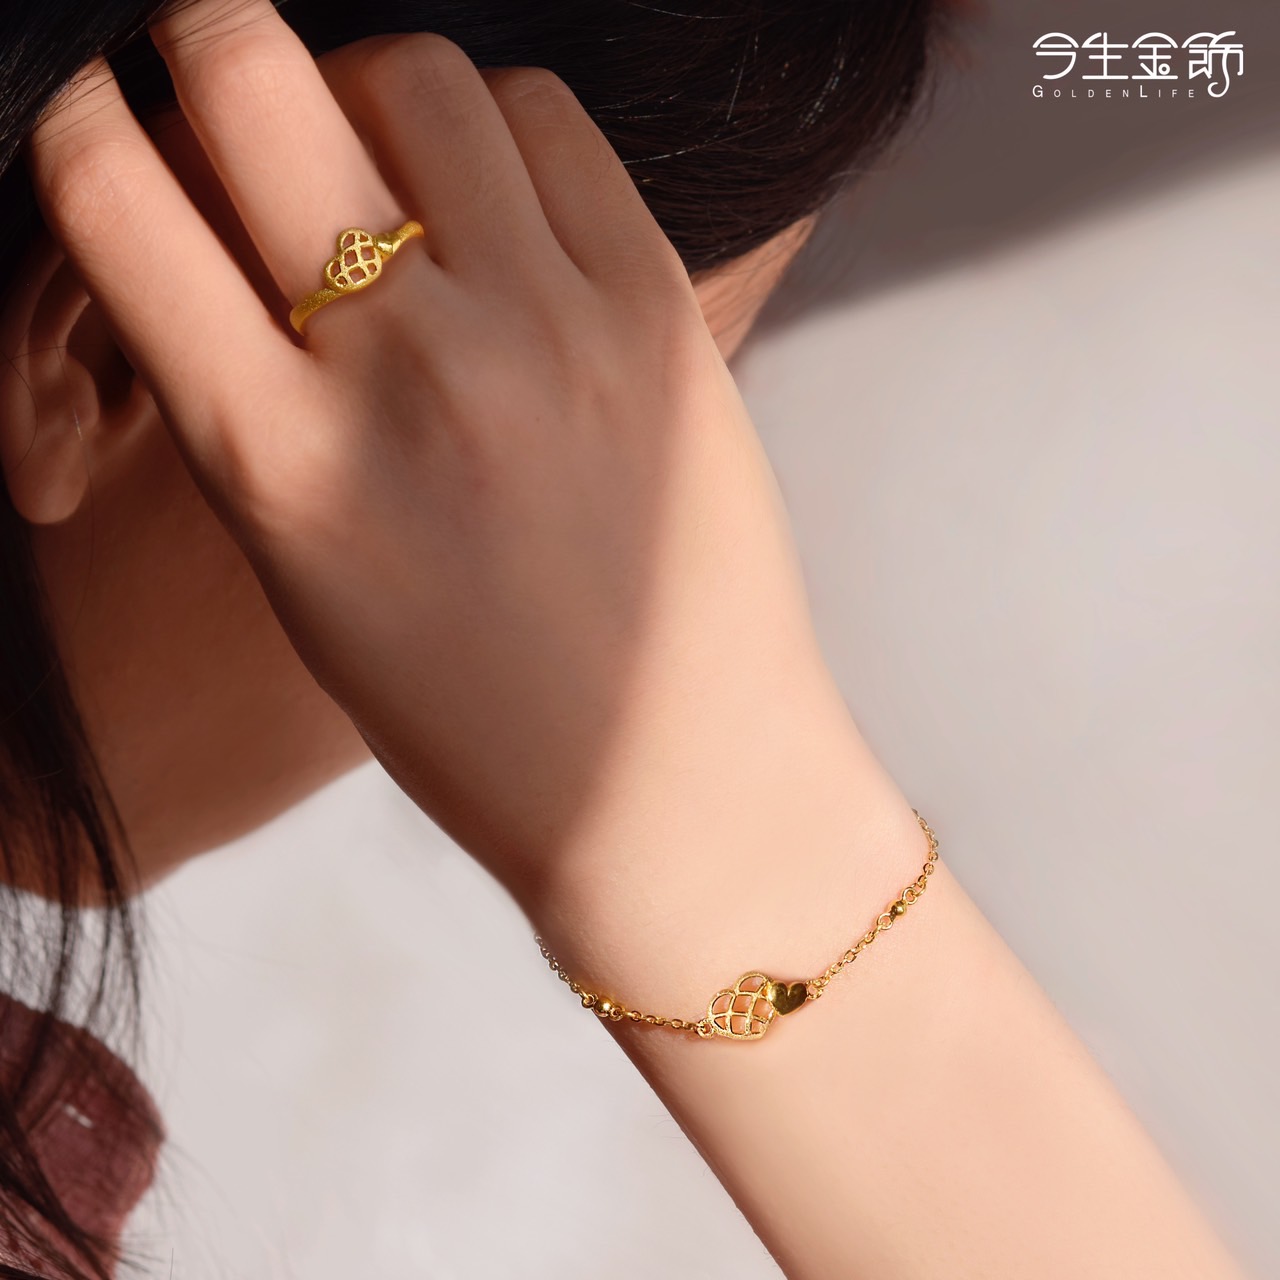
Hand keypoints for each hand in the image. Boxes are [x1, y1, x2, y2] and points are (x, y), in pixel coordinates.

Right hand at [27, 0, 845, 906]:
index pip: (111, 195)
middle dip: (210, 45)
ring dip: (371, 89)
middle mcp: (404, 373)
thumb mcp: (303, 578)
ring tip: (391, 166)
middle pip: (252, 74)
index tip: (112, 127)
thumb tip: (224, 231)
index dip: (87, 126)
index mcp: (277, 462)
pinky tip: (499, 197)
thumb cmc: (474, 712)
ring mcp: (544, 331)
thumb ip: (246, 396)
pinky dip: (501, 128)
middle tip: (226, 80)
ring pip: (417, 73)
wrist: (671, 780)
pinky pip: (552, 125)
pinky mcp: (657, 313)